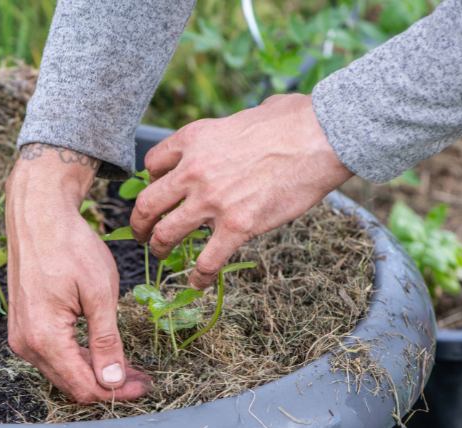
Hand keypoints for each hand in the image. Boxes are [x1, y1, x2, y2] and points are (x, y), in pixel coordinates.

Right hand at [6, 144, 150, 403]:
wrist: (38, 215)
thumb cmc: (69, 246)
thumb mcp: (99, 293)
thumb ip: (106, 341)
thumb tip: (113, 381)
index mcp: (44, 338)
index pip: (84, 386)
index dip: (117, 393)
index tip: (145, 385)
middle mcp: (26, 344)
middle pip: (72, 385)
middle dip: (108, 385)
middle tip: (142, 378)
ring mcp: (21, 336)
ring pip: (63, 373)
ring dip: (95, 373)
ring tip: (128, 366)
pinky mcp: (24, 327)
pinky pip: (54, 355)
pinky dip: (79, 358)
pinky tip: (103, 352)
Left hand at [130, 93, 352, 288]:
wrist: (321, 137)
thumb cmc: (294, 120)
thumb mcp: (248, 112)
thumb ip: (235, 126)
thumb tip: (253, 120)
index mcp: (194, 139)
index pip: (152, 164)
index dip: (152, 181)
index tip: (159, 190)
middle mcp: (194, 171)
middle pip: (148, 204)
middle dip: (140, 223)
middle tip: (143, 233)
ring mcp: (212, 201)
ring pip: (167, 233)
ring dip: (160, 248)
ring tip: (162, 255)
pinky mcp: (237, 226)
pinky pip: (207, 260)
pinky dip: (198, 276)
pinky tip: (197, 282)